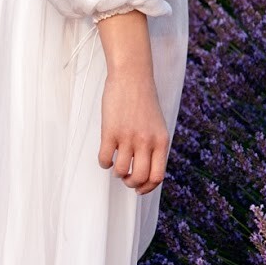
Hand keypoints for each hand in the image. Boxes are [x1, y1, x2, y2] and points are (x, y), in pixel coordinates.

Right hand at [98, 70, 168, 193]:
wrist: (132, 77)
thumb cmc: (144, 101)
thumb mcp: (157, 126)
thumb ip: (155, 147)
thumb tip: (145, 171)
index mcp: (161, 141)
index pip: (157, 176)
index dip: (147, 187)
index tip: (139, 188)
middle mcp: (146, 141)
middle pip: (139, 177)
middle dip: (131, 183)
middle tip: (126, 177)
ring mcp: (128, 137)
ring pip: (121, 170)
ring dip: (117, 173)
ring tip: (116, 164)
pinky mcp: (110, 131)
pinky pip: (105, 158)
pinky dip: (104, 162)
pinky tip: (105, 155)